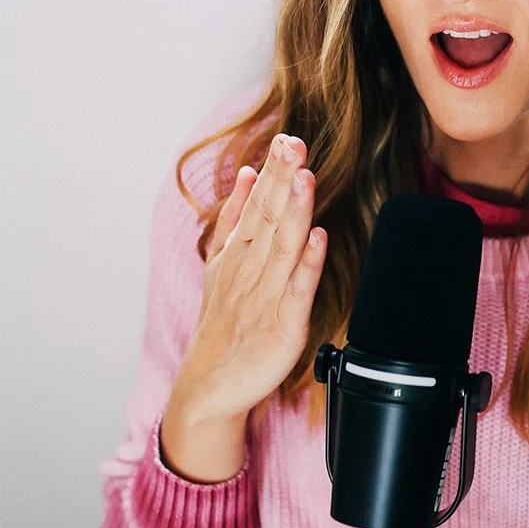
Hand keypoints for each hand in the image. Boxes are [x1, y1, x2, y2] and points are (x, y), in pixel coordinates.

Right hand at [174, 134, 327, 421]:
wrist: (209, 389)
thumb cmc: (222, 323)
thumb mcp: (219, 264)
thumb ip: (234, 217)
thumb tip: (248, 173)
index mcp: (237, 253)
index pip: (257, 204)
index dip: (273, 172)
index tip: (285, 139)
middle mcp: (250, 269)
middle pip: (268, 217)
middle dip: (282, 179)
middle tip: (293, 143)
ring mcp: (266, 295)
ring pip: (283, 246)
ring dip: (295, 210)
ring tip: (304, 176)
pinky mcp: (283, 324)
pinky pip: (298, 289)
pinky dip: (308, 263)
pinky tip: (319, 236)